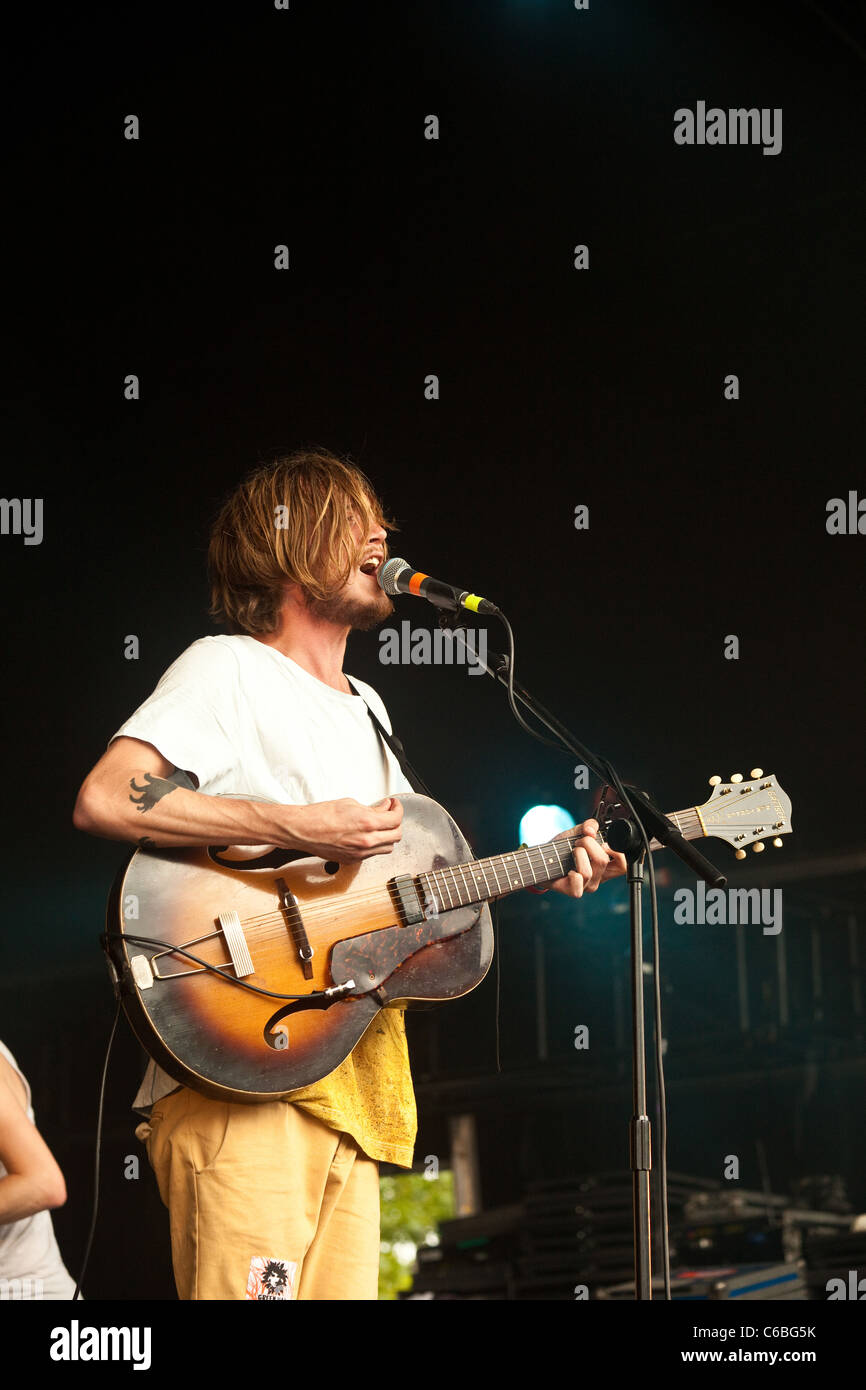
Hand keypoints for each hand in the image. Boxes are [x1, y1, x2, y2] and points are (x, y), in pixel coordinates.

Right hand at [282, 796, 403, 861]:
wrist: (303, 830)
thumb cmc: (320, 815)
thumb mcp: (350, 804)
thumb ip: (371, 808)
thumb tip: (382, 809)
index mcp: (368, 823)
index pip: (396, 819)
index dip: (398, 809)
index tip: (393, 805)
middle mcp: (367, 841)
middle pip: (397, 836)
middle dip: (395, 823)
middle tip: (389, 814)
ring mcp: (360, 854)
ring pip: (387, 848)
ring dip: (387, 837)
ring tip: (379, 827)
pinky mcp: (352, 860)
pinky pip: (372, 855)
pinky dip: (374, 846)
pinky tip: (367, 836)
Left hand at [530, 818, 626, 898]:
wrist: (541, 859)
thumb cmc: (561, 849)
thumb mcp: (577, 832)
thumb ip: (589, 826)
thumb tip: (591, 830)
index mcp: (604, 866)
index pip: (624, 866)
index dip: (617, 852)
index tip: (603, 843)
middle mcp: (598, 877)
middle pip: (603, 861)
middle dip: (588, 844)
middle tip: (578, 842)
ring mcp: (586, 886)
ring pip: (588, 871)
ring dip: (577, 854)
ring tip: (571, 852)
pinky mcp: (574, 890)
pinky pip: (578, 883)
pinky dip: (572, 874)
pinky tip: (567, 870)